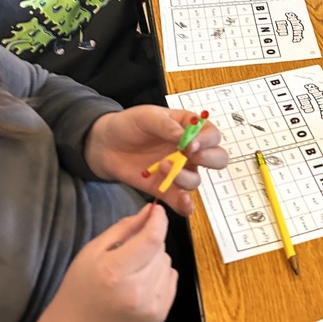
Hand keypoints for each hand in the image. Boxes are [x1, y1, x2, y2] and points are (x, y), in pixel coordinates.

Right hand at [26, 204, 176, 321]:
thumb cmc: (81, 288)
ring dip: (155, 260)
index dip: (158, 220)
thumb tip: (150, 211)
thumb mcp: (92, 251)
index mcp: (115, 272)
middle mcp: (137, 291)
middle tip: (129, 252)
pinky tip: (141, 283)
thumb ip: (123, 228)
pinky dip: (160, 275)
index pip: (151, 239)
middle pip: (161, 250)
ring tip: (133, 270)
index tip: (157, 210)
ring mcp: (151, 305)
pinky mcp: (160, 314)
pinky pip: (172, 279)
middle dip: (150, 242)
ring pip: (168, 263)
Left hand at [84, 106, 228, 215]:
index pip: (212, 135)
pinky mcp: (166, 188)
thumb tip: (185, 137)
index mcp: (189, 129)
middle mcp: (189, 152)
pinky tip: (182, 202)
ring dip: (185, 177)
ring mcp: (179, 171)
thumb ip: (167, 125)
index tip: (191, 144)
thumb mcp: (147, 116)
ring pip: (197, 180)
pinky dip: (186, 205)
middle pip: (217, 159)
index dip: (207, 140)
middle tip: (190, 156)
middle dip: (210, 159)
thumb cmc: (130, 125)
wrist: (106, 144)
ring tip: (163, 167)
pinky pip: (182, 201)